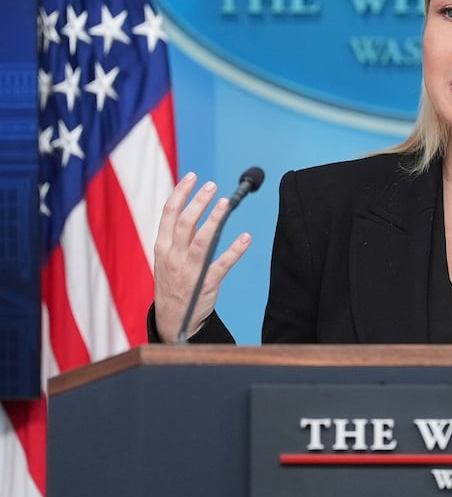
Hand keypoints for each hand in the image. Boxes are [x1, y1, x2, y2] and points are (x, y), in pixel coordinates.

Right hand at [153, 173, 251, 341]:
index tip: (192, 176)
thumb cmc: (173, 280)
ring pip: (201, 241)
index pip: (168, 214)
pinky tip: (245, 237)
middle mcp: (173, 256)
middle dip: (198, 202)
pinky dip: (234, 250)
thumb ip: (181, 234)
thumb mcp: (167, 256)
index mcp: (161, 247)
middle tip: (212, 186)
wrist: (172, 320)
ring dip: (214, 221)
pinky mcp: (206, 283)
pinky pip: (222, 264)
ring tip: (226, 203)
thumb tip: (196, 205)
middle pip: (185, 223)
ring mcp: (189, 271)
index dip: (180, 193)